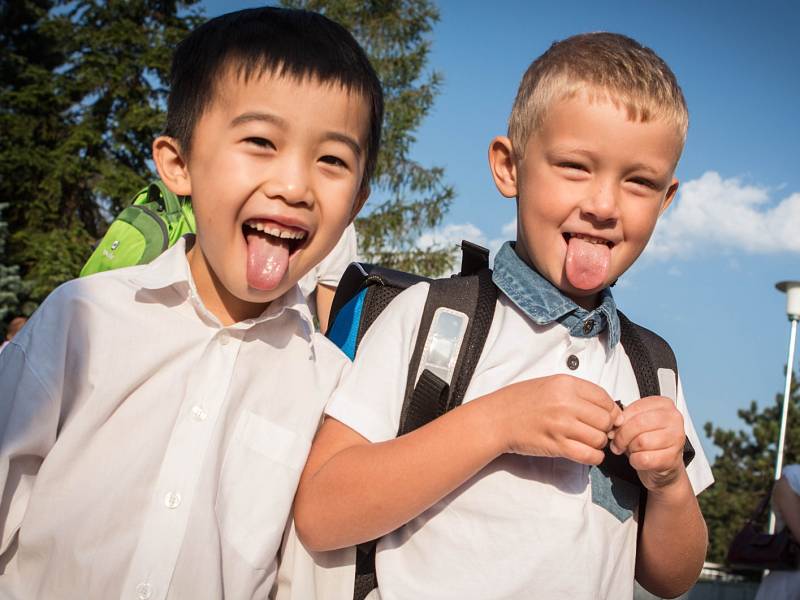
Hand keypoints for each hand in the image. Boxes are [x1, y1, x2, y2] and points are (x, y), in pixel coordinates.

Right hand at [492, 374, 622, 464]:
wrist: (497, 419)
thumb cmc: (520, 400)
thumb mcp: (549, 384)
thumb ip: (576, 393)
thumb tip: (606, 408)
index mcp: (565, 384)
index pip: (604, 398)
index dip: (611, 410)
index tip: (607, 416)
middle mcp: (566, 403)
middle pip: (605, 420)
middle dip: (605, 428)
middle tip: (595, 430)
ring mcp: (561, 425)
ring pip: (599, 439)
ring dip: (598, 443)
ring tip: (587, 441)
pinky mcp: (557, 445)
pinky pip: (589, 455)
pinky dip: (593, 457)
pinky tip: (586, 453)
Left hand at [609, 396, 685, 490]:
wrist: (664, 463)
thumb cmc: (650, 439)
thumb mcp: (636, 423)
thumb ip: (624, 420)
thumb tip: (612, 427)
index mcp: (664, 404)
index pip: (636, 408)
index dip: (620, 420)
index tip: (615, 428)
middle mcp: (673, 419)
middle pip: (638, 424)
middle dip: (622, 436)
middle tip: (617, 443)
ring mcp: (676, 438)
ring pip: (641, 442)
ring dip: (630, 449)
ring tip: (631, 450)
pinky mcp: (673, 458)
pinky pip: (645, 459)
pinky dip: (635, 461)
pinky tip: (638, 459)